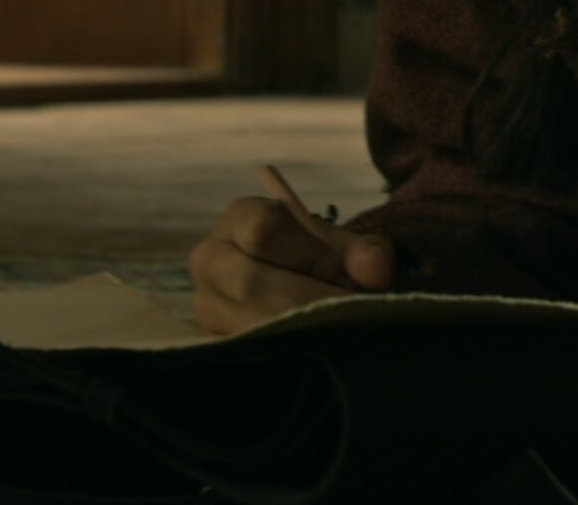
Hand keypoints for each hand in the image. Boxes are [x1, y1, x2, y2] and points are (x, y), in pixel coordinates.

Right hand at [189, 195, 396, 335]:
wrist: (298, 291)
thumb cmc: (320, 261)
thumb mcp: (343, 248)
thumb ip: (363, 253)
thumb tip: (373, 271)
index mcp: (239, 220)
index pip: (263, 229)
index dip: (310, 254)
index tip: (340, 273)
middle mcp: (210, 260)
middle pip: (250, 282)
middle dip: (309, 301)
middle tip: (350, 315)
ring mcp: (205, 307)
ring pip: (248, 324)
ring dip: (301, 334)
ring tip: (338, 334)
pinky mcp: (213, 346)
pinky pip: (248, 355)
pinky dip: (289, 357)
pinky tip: (315, 354)